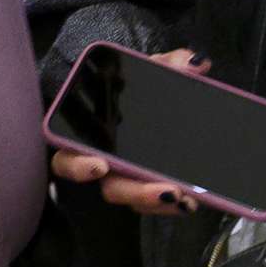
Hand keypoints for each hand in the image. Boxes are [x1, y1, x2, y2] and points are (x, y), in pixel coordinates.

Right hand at [49, 49, 212, 215]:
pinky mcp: (152, 188)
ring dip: (160, 202)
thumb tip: (196, 63)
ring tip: (186, 199)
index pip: (69, 158)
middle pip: (112, 189)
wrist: (162, 102)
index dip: (78, 166)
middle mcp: (106, 164)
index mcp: (93, 137)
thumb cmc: (143, 87)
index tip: (99, 166)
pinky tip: (193, 200)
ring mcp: (129, 179)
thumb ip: (171, 64)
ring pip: (136, 201)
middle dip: (138, 192)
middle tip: (166, 191)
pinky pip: (158, 202)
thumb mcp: (154, 71)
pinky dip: (175, 202)